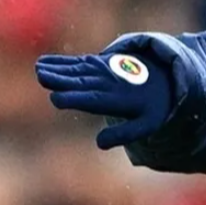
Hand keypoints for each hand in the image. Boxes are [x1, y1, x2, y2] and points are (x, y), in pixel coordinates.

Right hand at [36, 53, 172, 149]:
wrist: (167, 78)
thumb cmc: (153, 107)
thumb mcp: (147, 124)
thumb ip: (125, 134)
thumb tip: (99, 143)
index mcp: (119, 99)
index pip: (94, 99)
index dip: (76, 98)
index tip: (56, 98)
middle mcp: (109, 83)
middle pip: (82, 82)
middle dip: (62, 80)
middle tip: (41, 76)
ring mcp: (104, 70)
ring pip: (78, 70)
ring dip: (57, 69)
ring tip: (38, 68)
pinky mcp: (100, 63)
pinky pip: (79, 61)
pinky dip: (62, 62)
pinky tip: (43, 62)